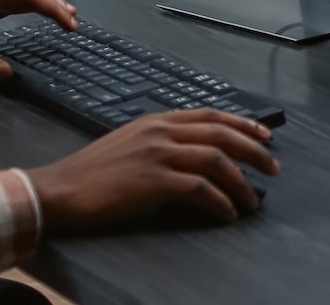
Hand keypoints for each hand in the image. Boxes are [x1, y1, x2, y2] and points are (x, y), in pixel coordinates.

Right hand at [28, 110, 278, 231]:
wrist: (56, 190)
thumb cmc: (88, 174)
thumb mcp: (127, 144)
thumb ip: (158, 143)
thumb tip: (190, 157)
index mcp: (155, 121)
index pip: (210, 115)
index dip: (242, 125)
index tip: (265, 136)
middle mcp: (160, 132)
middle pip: (222, 134)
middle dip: (254, 151)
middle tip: (273, 168)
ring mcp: (157, 154)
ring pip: (216, 160)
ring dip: (242, 182)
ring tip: (253, 200)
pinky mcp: (152, 180)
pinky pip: (200, 189)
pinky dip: (220, 202)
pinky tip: (227, 213)